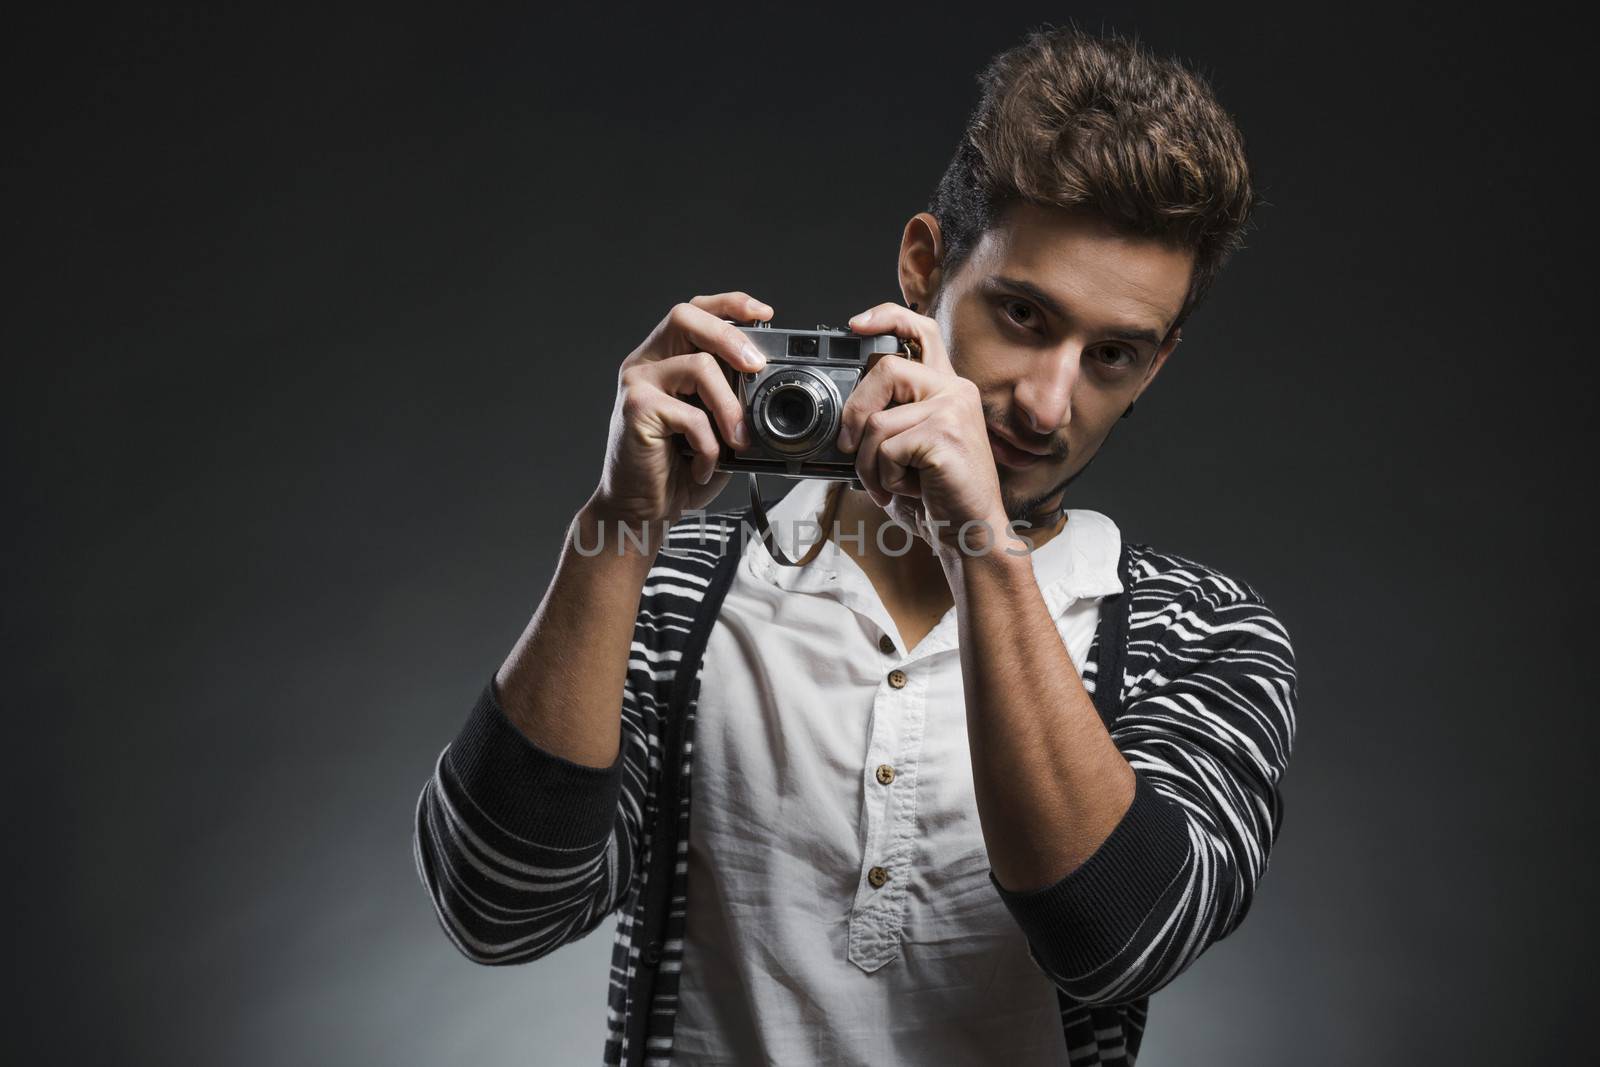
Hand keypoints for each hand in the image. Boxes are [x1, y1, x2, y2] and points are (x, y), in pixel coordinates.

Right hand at [591, 292, 770, 527]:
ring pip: (698, 366)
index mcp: (664, 359)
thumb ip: (731, 399)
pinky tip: (703, 467)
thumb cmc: (678, 469)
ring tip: (738, 441)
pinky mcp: (635, 409)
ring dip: (730, 407)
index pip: (694, 312)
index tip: (765, 314)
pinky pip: (690, 415)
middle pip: (686, 317)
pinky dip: (708, 446)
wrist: (641, 510)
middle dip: (730, 337)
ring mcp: (637, 383)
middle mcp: (645, 363)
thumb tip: (769, 382)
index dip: (729, 304)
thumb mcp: (714, 427)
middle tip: (757, 367)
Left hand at [837, 302, 1010, 553]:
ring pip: (877, 420)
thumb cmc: (937, 499)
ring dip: (868, 462)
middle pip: (883, 370)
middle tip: (849, 447)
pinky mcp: (945, 434)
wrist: (971, 535)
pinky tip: (910, 490)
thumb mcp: (904, 452)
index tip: (856, 325)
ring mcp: (952, 410)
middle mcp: (954, 391)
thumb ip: (884, 423)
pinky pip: (885, 449)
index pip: (920, 332)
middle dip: (854, 413)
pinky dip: (883, 478)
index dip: (887, 318)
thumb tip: (840, 421)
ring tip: (892, 482)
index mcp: (945, 389)